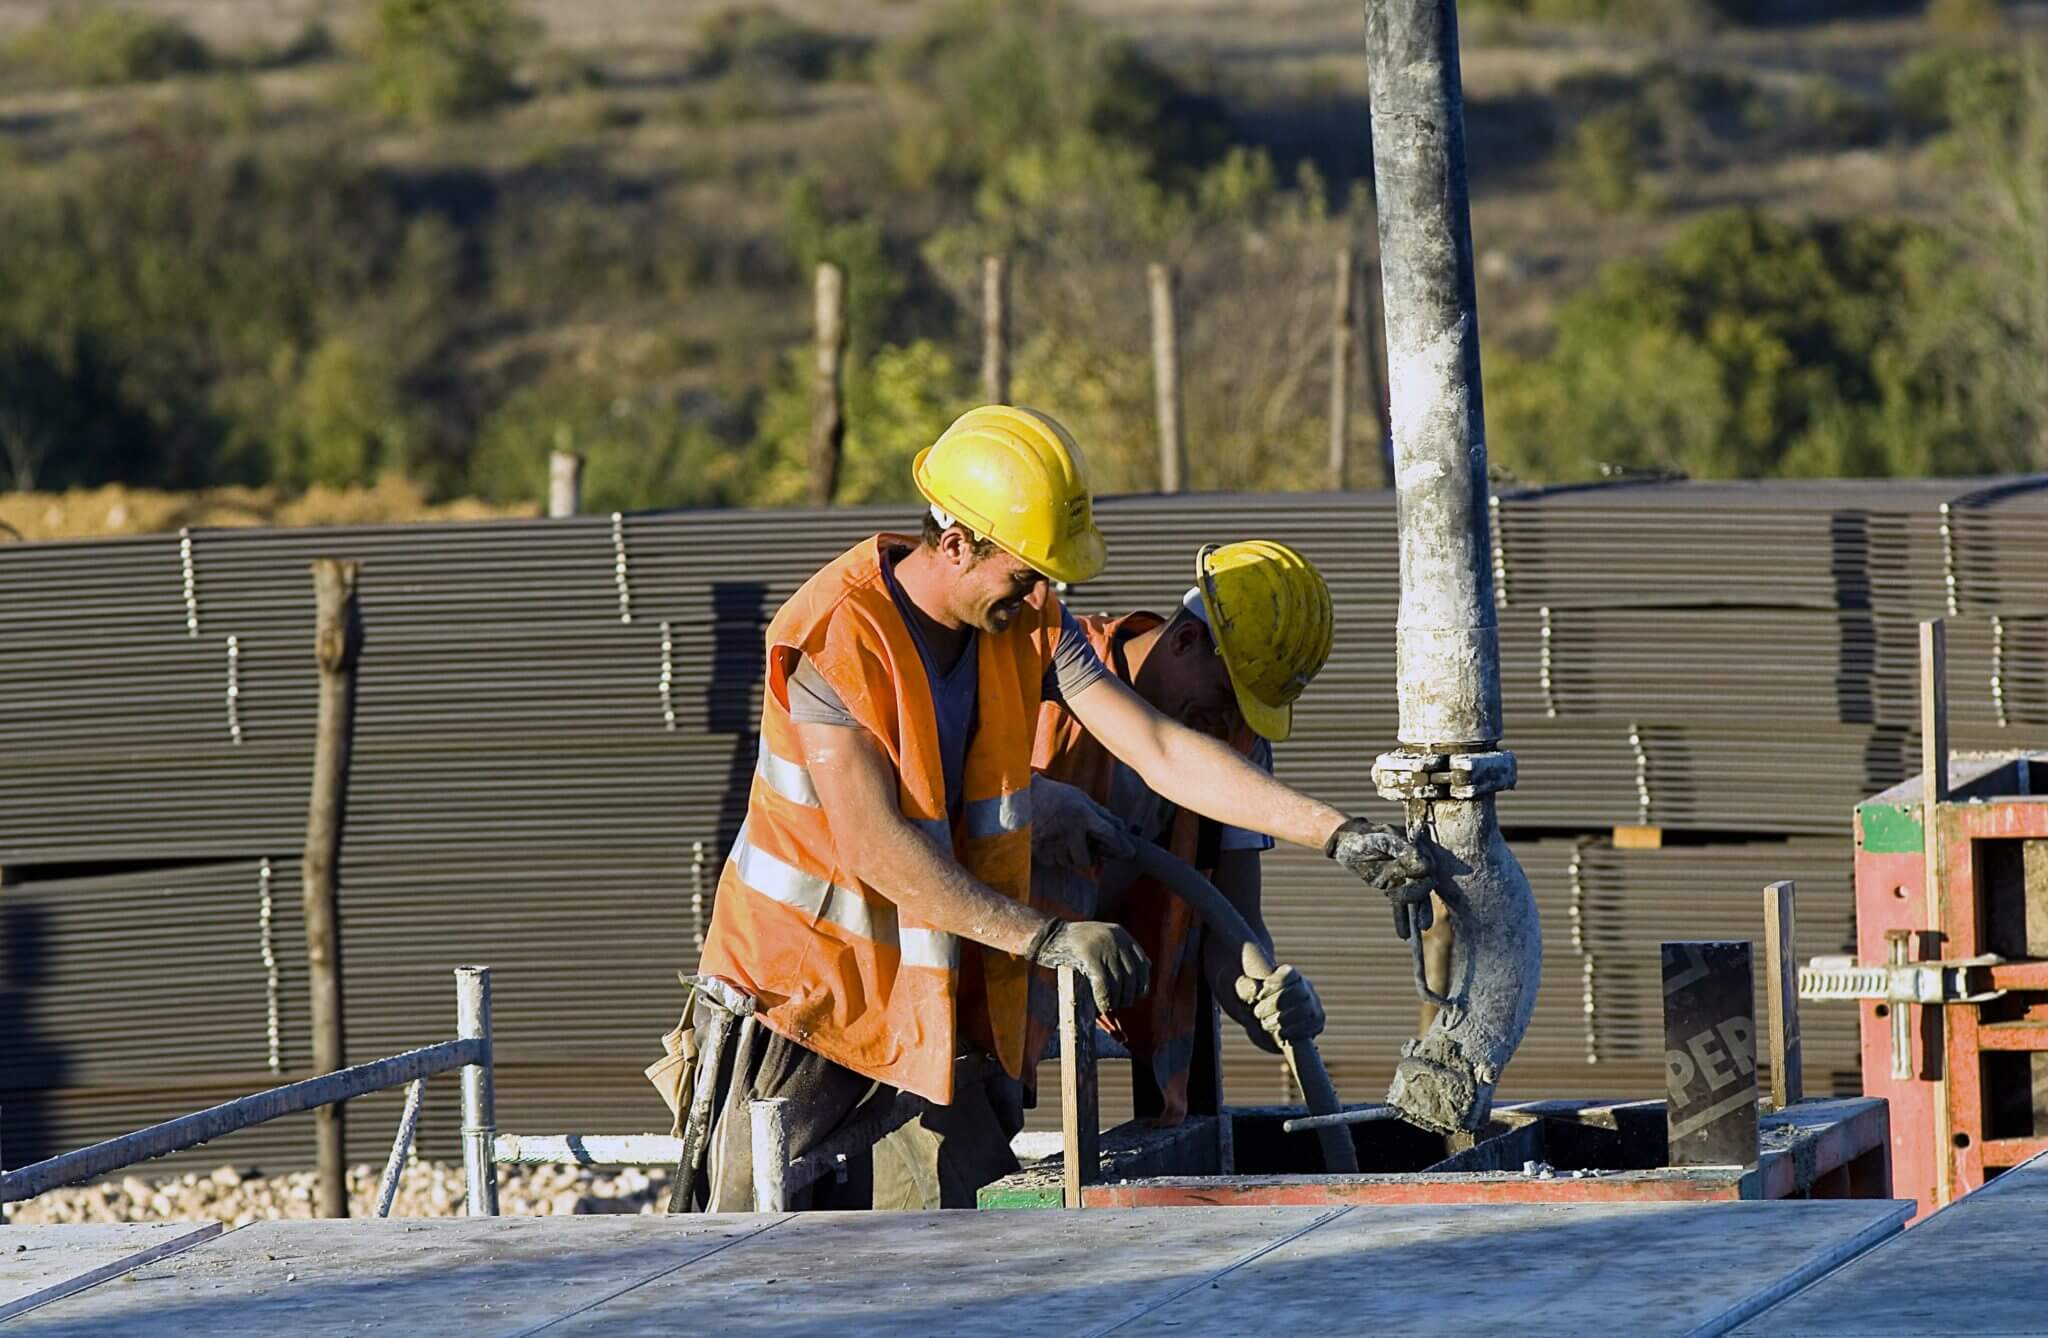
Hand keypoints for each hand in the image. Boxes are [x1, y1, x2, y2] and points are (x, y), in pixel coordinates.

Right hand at [1028, 920, 1149, 1011]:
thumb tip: (1136, 986)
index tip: (1136, 995)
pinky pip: (1103, 984)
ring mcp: (1102, 945)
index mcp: (1121, 934)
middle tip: (1120, 1005)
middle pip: (1132, 975)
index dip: (1142, 983)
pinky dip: (1104, 1000)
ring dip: (1116, 1000)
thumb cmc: (1072, 945)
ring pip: (1118, 982)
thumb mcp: (1100, 941)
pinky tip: (1101, 1008)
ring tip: (1109, 1007)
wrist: (1045, 935)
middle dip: (1128, 994)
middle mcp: (1115, 938)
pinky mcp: (1089, 955)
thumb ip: (1118, 956)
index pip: (1143, 963)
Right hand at [1029, 774, 1135, 868]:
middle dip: (1088, 859)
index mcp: (1082, 814)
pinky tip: (1052, 842)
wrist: (1021, 795)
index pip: (1108, 834)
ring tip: (1065, 841)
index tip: (1130, 854)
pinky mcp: (1039, 849)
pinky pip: (1053, 862)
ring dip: (1070, 857)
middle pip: (1086, 860)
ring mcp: (1053, 841)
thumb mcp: (1080, 798)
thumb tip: (1122, 827)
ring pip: (1069, 863)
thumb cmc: (1055, 795)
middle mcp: (1070, 830)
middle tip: (1086, 851)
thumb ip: (1101, 813)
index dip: (1121, 846)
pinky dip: (1055, 856)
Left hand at [1234, 963, 1323, 1043]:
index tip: (1259, 994)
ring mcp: (1314, 1005)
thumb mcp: (1245, 990)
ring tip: (1265, 1024)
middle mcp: (1306, 988)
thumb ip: (1246, 987)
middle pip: (1298, 992)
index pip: (1290, 973)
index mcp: (1290, 974)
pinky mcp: (1317, 1022)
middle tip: (1257, 1012)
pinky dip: (1295, 1031)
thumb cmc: (1254, 999)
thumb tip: (1255, 989)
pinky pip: (1312, 1026)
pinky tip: (1280, 1034)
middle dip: (1276, 1003)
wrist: (1265, 1016)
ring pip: (1306, 1009)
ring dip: (1284, 1019)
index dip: (1276, 983)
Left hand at [1325, 818, 1437, 939]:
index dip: (1424, 874)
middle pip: (1424, 884)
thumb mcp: (1382, 840)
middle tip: (1418, 912)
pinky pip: (1400, 905)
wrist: (1347, 843)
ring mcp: (1405, 877)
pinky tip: (1404, 934)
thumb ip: (1403, 851)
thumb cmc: (1365, 837)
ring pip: (1415, 898)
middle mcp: (1415, 864)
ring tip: (1421, 928)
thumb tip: (1425, 868)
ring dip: (1418, 914)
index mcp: (1417, 848)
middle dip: (1421, 900)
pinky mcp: (1393, 887)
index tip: (1422, 876)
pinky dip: (1402, 919)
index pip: (1427, 865)